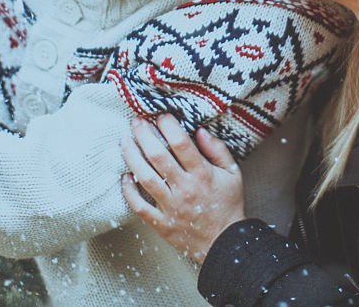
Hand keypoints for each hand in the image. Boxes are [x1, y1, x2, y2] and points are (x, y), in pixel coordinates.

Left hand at [120, 114, 245, 263]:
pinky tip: (124, 176)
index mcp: (203, 175)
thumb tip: (200, 131)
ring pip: (145, 178)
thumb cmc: (229, 205)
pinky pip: (140, 206)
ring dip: (131, 157)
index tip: (161, 116)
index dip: (168, 126)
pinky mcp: (161, 223)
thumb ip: (218, 150)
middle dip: (144, 135)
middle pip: (158, 157)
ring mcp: (171, 207)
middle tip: (136, 121)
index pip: (181, 144)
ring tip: (124, 141)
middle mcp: (185, 189)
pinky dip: (128, 191)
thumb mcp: (233, 174)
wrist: (226, 243)